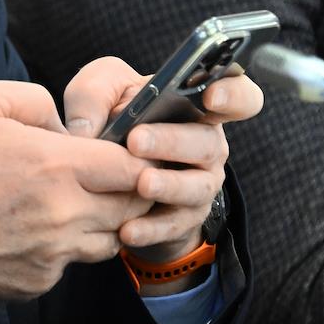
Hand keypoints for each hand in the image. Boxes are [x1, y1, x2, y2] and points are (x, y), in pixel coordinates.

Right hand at [0, 79, 152, 299]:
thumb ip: (37, 100)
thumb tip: (69, 126)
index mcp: (54, 166)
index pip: (135, 166)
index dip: (138, 156)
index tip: (127, 150)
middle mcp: (64, 216)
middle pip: (133, 207)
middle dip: (126, 188)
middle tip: (101, 173)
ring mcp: (52, 255)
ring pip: (109, 239)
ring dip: (100, 219)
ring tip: (64, 199)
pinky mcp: (37, 283)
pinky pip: (71, 262)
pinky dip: (63, 245)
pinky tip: (29, 226)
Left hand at [62, 57, 261, 265]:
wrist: (106, 179)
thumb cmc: (112, 120)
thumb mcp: (98, 94)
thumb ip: (91, 96)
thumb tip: (85, 130)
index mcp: (195, 106)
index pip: (238, 97)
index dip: (233, 95)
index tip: (211, 96)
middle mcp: (206, 143)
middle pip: (207, 142)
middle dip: (172, 141)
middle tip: (135, 141)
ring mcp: (201, 182)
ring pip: (198, 186)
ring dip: (169, 185)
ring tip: (141, 184)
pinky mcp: (186, 216)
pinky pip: (175, 224)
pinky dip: (152, 228)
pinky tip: (128, 229)